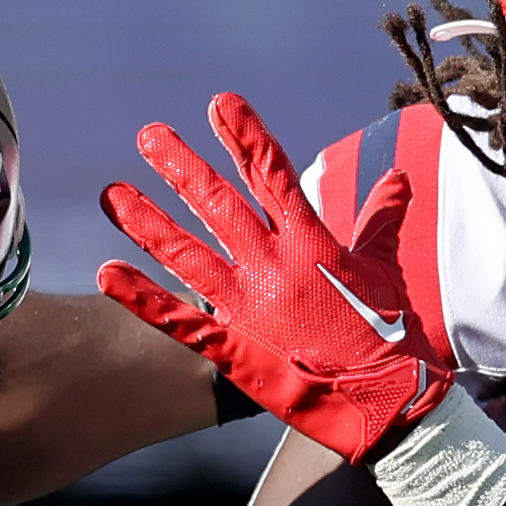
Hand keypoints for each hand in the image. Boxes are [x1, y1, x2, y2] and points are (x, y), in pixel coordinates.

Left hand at [97, 94, 444, 461]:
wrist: (383, 402)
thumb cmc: (390, 335)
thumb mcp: (385, 269)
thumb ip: (382, 219)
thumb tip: (399, 179)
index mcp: (311, 243)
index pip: (272, 174)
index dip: (245, 136)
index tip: (220, 103)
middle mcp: (274, 267)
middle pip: (218, 203)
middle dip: (181, 166)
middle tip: (149, 135)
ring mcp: (249, 306)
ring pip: (187, 253)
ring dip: (146, 222)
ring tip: (111, 194)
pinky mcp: (232, 348)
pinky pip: (177, 318)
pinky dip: (140, 297)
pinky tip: (106, 274)